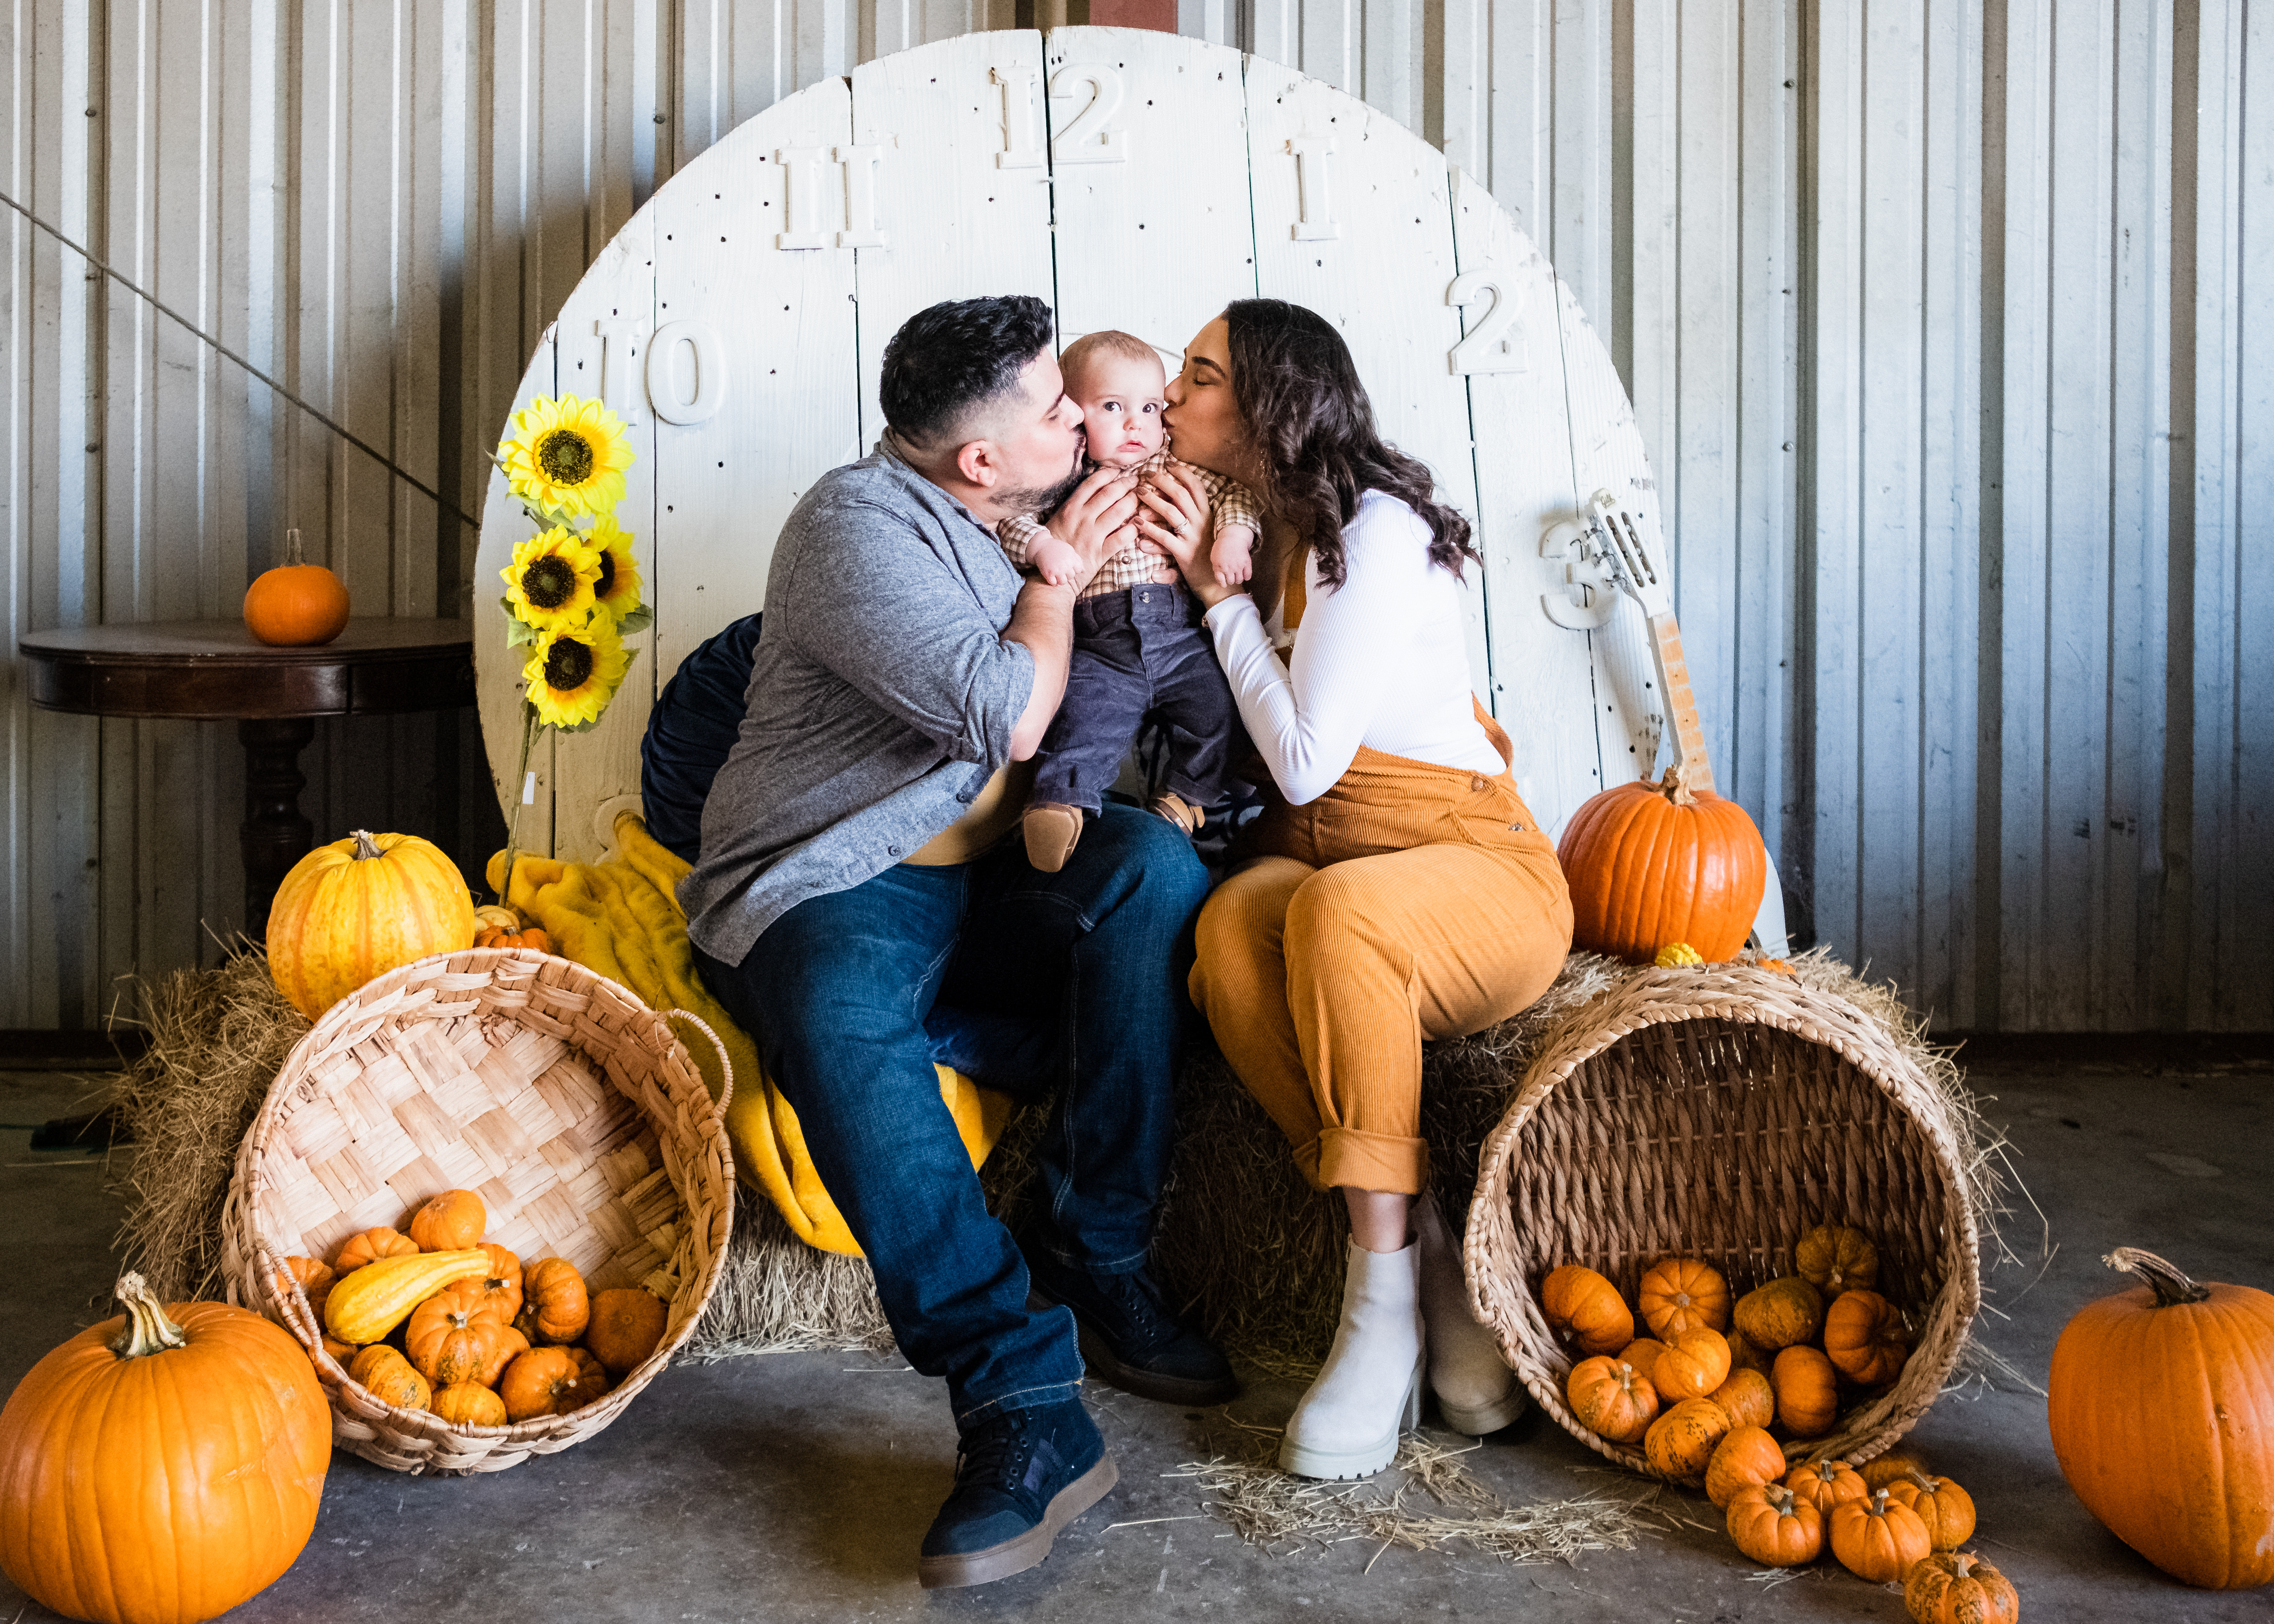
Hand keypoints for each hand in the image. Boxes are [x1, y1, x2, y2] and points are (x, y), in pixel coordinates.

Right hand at [1025, 535, 1085, 587]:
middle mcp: (1065, 565)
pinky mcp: (1048, 573)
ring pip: (1063, 582)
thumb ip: (1077, 560)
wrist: (1041, 545)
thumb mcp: (1069, 550)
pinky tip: (1050, 576)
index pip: (1078, 570)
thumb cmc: (1056, 547)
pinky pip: (1053, 583)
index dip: (1073, 568)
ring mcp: (1057, 570)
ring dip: (1059, 579)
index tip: (1067, 565)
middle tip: (1059, 567)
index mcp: (1071, 559)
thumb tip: (1084, 571)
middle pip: (1071, 576)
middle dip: (1066, 573)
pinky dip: (1052, 581)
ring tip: (1056, 574)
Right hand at [1041, 466, 1139, 592]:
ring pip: (1119, 511)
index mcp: (1070, 508)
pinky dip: (1133, 529)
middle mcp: (1082, 518)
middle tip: (1136, 481)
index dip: (1109, 473)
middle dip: (1126, 483)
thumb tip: (1093, 493)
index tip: (1119, 471)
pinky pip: (1121, 537)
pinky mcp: (1100, 553)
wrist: (1049, 577)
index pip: (1093, 483)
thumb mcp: (1058, 521)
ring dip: (1133, 502)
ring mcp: (1091, 535)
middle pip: (1110, 493)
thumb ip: (1074, 507)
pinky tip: (1140, 524)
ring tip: (1141, 498)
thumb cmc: (1053, 548)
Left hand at [1135, 464, 1234, 607]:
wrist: (1220, 584)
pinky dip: (1149, 529)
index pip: (1196, 486)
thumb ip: (1194, 516)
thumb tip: (1177, 500)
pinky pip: (1165, 538)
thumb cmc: (1210, 557)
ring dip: (1152, 500)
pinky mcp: (1184, 554)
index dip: (1181, 472)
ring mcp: (1193, 537)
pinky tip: (1137, 523)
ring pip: (1171, 512)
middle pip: (1180, 494)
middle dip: (1162, 481)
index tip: (1168, 462)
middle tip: (1146, 474)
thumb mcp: (1206, 532)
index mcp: (1208, 515)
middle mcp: (1202, 522)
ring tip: (1138, 493)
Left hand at [1211, 523, 1255, 588]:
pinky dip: (1246, 576)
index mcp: (1219, 567)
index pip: (1221, 582)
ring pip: (1239, 580)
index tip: (1224, 582)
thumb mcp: (1214, 558)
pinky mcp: (1246, 563)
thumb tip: (1221, 581)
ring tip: (1237, 573)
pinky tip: (1244, 572)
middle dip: (1231, 579)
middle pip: (1231, 582)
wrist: (1233, 537)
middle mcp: (1228, 568)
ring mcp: (1238, 566)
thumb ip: (1216, 570)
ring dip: (1238, 578)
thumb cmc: (1222, 548)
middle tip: (1231, 575)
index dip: (1223, 583)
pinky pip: (1248, 576)